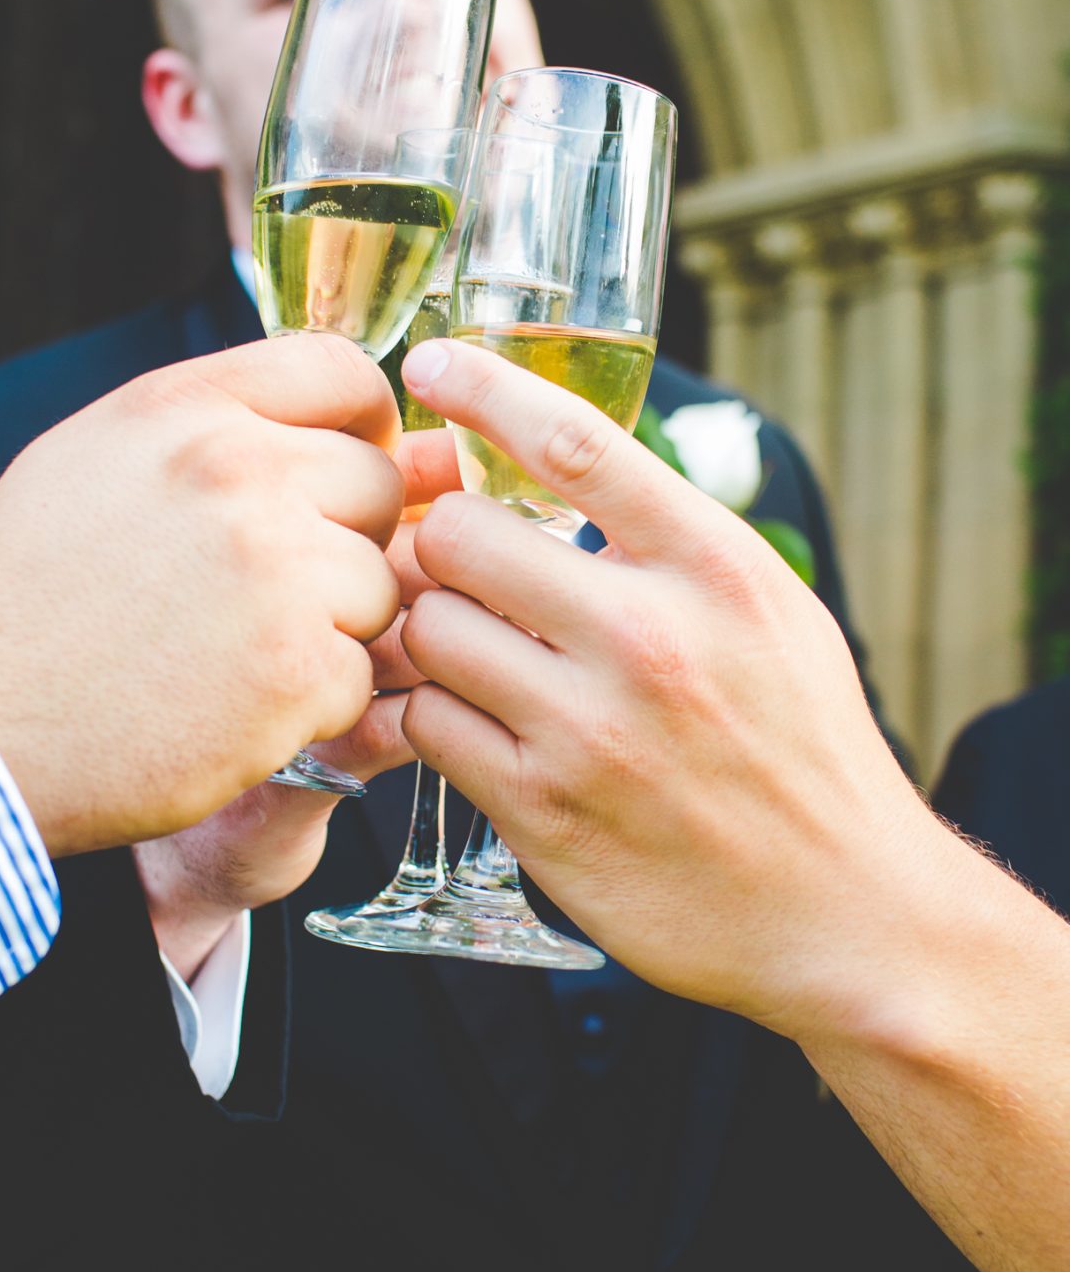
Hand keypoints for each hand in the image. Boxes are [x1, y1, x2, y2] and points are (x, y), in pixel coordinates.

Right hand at [0, 335, 403, 855]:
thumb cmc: (24, 597)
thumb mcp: (94, 457)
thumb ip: (206, 424)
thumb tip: (312, 418)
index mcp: (188, 409)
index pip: (343, 371)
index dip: (364, 424)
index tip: (348, 469)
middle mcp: (240, 471)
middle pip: (376, 485)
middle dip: (345, 539)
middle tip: (275, 591)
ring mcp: (276, 570)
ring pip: (379, 586)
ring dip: (331, 628)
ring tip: (235, 655)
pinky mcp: (294, 668)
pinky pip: (359, 676)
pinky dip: (310, 706)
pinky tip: (232, 710)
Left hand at [399, 339, 949, 1047]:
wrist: (845, 912)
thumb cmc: (805, 750)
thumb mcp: (774, 613)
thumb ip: (675, 542)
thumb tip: (562, 470)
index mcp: (714, 568)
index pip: (572, 442)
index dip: (485, 386)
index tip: (434, 359)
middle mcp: (650, 637)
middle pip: (461, 534)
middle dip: (437, 541)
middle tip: (449, 563)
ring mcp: (590, 728)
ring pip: (429, 628)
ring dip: (427, 631)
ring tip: (462, 646)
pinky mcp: (542, 808)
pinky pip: (428, 722)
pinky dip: (428, 712)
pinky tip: (463, 718)